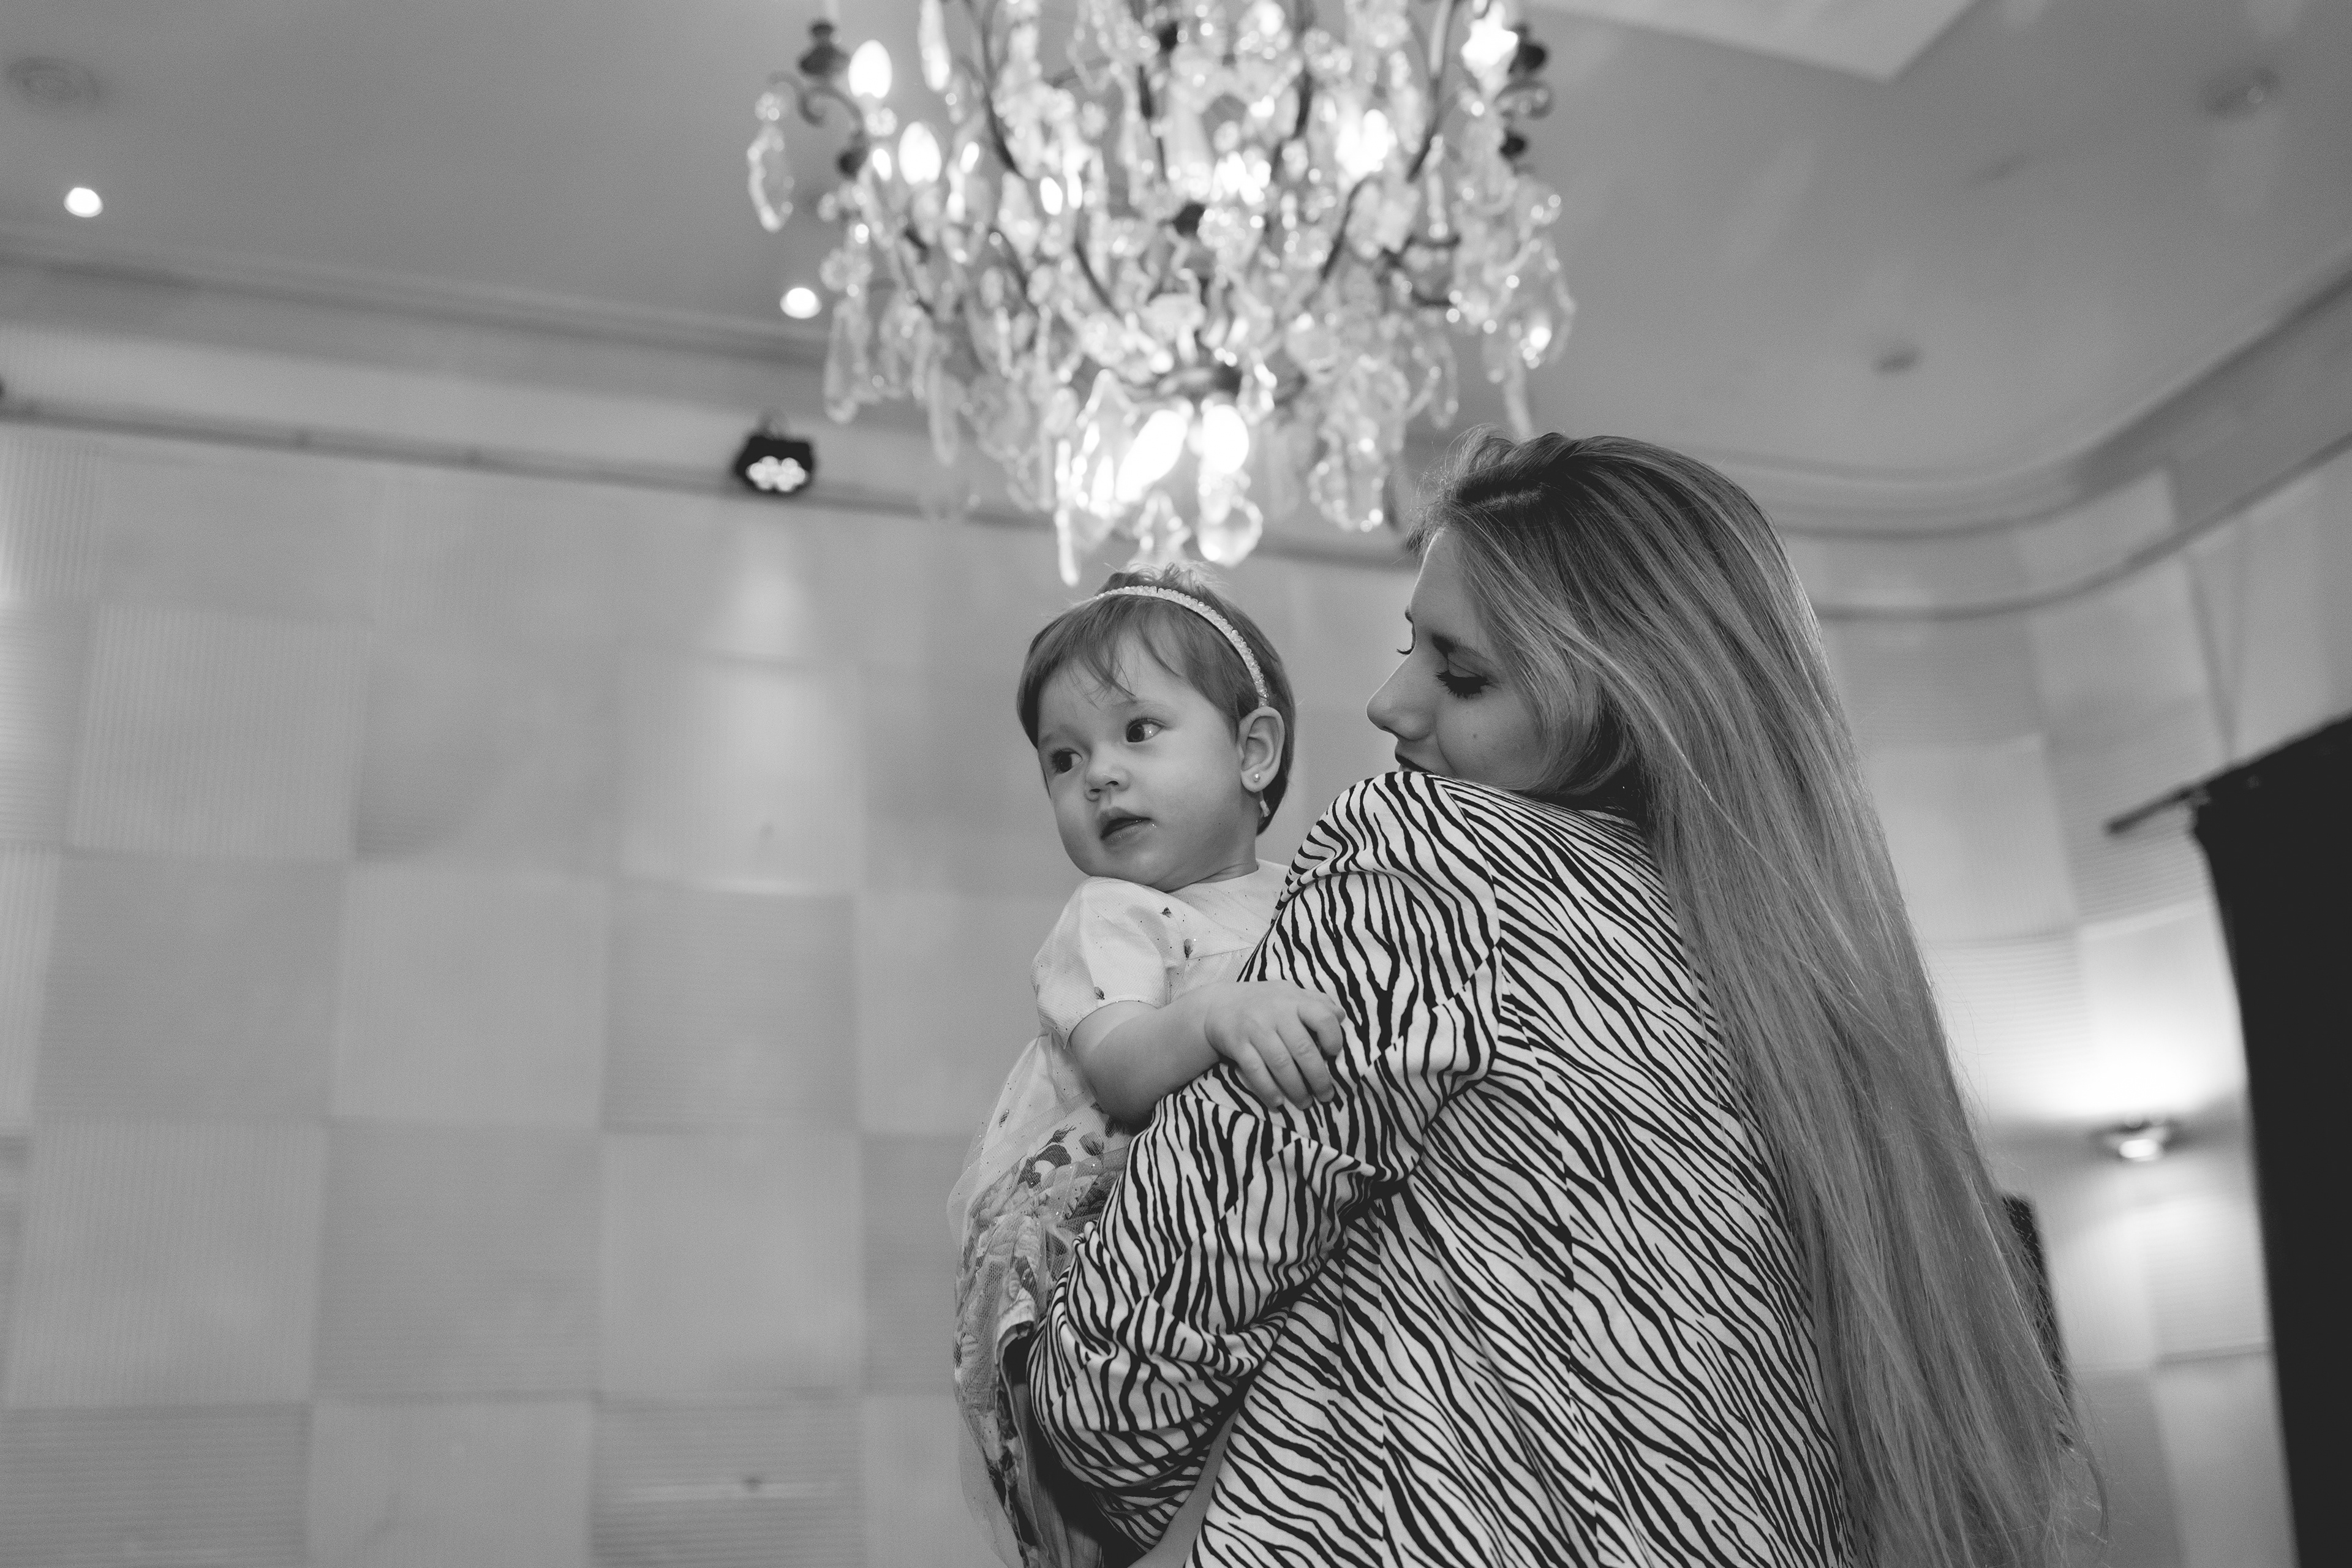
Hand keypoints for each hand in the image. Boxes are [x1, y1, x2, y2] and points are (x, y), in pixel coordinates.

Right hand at [1195, 982, 1347, 1108]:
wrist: (1218, 1006)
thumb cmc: (1265, 1003)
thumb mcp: (1291, 994)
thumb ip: (1318, 1002)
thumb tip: (1342, 1016)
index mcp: (1294, 1000)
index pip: (1322, 1017)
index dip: (1333, 1038)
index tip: (1335, 1055)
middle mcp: (1276, 1012)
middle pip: (1303, 1048)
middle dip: (1318, 1077)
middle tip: (1326, 1096)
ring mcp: (1255, 1028)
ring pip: (1280, 1063)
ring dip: (1296, 1088)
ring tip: (1305, 1104)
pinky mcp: (1237, 1044)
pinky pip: (1255, 1071)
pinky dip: (1268, 1089)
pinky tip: (1278, 1102)